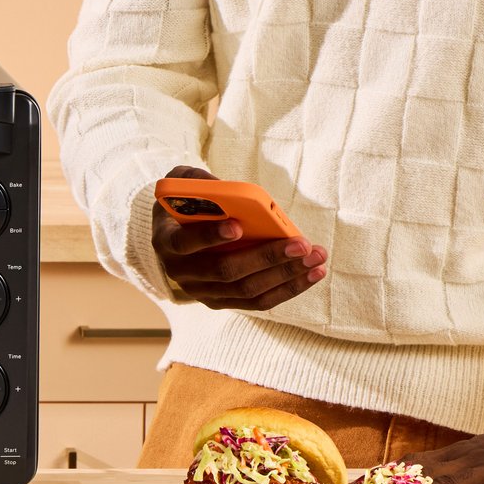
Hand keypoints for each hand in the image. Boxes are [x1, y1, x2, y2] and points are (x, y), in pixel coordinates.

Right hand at [150, 165, 328, 310]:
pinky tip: (312, 273)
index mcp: (167, 241)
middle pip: (226, 271)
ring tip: (316, 258)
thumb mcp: (183, 185)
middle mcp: (181, 272)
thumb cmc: (186, 205)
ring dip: (286, 275)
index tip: (238, 226)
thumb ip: (197, 180)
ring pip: (247, 290)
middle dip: (267, 257)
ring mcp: (202, 292)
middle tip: (302, 244)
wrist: (177, 237)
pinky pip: (258, 302)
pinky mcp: (223, 302)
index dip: (210, 236)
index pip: (186, 242)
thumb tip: (225, 188)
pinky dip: (288, 289)